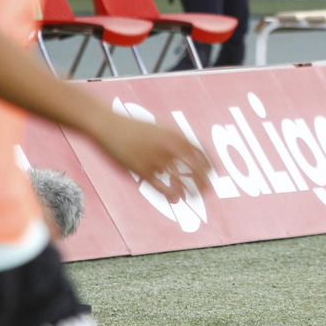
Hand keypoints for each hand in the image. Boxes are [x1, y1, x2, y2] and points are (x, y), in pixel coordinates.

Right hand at [91, 110, 212, 197]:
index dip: (210, 164)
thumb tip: (188, 151)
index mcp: (176, 135)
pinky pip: (161, 187)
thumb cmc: (135, 128)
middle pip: (195, 168)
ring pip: (180, 180)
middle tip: (209, 190)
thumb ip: (175, 140)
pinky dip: (170, 194)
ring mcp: (156, 159)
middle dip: (204, 181)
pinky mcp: (142, 170)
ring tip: (194, 198)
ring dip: (189, 191)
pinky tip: (175, 200)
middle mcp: (169, 147)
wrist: (110, 126)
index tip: (215, 173)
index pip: (201, 152)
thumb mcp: (160, 128)